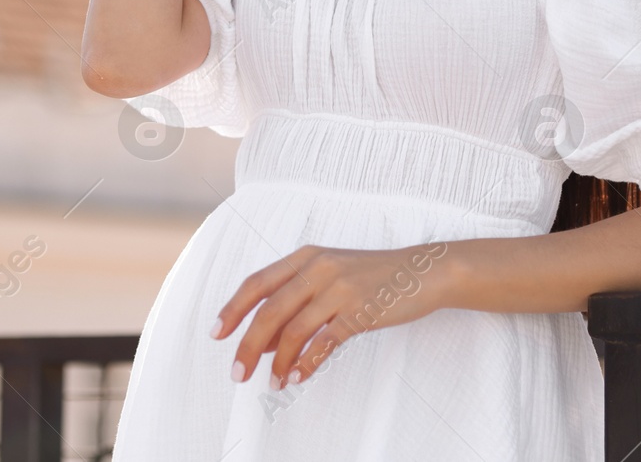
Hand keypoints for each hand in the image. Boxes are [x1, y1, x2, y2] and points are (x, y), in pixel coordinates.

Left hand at [212, 242, 450, 388]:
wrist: (422, 273)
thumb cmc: (373, 278)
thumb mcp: (331, 278)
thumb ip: (297, 303)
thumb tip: (265, 343)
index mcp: (306, 257)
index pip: (257, 282)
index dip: (233, 309)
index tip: (217, 334)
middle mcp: (318, 268)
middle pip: (269, 310)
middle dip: (248, 345)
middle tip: (237, 373)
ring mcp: (340, 288)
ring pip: (293, 330)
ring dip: (278, 362)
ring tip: (272, 383)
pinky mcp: (360, 310)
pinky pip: (324, 342)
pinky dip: (306, 363)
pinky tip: (298, 378)